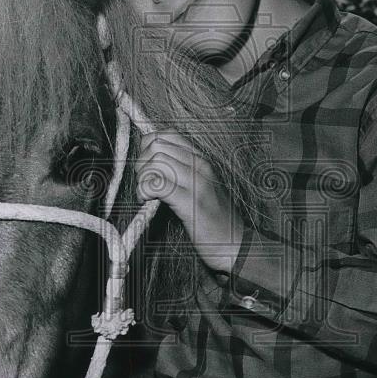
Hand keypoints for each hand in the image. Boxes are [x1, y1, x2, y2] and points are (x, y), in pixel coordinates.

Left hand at [135, 130, 242, 274]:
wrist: (234, 244)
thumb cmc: (213, 217)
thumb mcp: (200, 185)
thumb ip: (180, 169)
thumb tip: (149, 159)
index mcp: (202, 159)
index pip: (167, 134)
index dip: (148, 147)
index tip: (147, 166)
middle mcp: (200, 166)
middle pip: (156, 146)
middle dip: (142, 163)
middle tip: (144, 183)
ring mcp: (197, 183)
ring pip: (156, 162)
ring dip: (142, 178)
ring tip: (145, 193)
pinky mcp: (190, 202)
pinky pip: (158, 184)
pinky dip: (144, 190)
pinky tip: (146, 200)